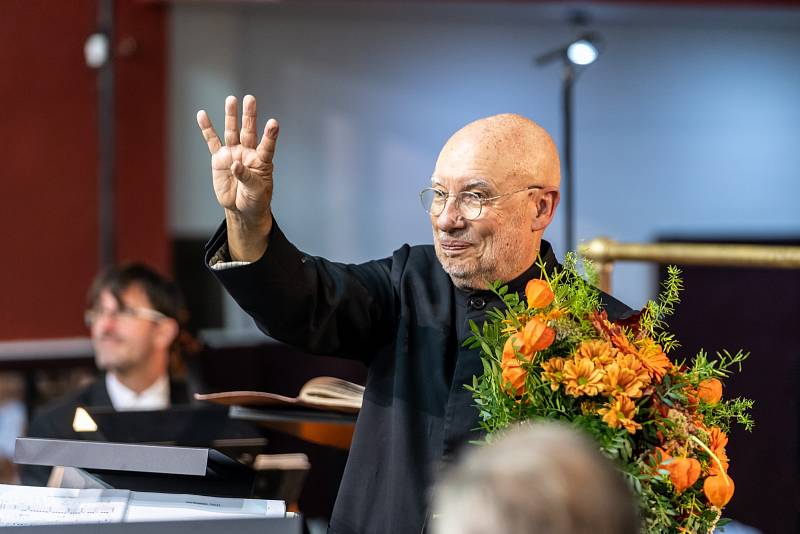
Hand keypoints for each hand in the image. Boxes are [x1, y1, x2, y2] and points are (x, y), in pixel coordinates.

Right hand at [197, 95, 278, 259]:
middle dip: (249, 116)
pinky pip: (212, 141)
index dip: (270, 135)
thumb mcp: (255, 192)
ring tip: (231, 100)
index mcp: (262, 161)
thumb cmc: (255, 199)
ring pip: (232, 132)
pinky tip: (202, 115)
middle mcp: (248, 153)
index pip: (267, 146)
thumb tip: (235, 164)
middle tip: (250, 98)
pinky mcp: (219, 159)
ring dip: (231, 116)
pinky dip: (207, 128)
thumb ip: (246, 177)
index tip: (274, 123)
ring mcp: (233, 154)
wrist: (241, 208)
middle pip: (249, 131)